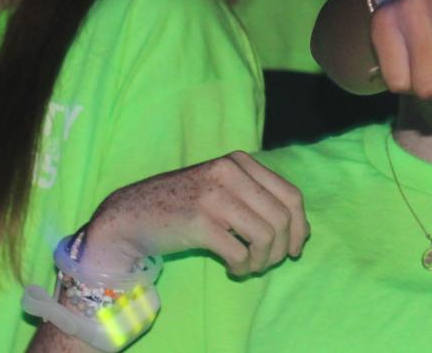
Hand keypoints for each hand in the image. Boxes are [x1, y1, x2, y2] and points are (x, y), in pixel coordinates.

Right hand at [83, 152, 307, 277]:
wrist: (131, 215)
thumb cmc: (182, 205)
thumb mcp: (222, 188)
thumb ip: (256, 198)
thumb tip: (300, 229)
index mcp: (240, 162)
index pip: (291, 195)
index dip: (300, 226)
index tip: (296, 248)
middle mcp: (230, 173)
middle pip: (282, 218)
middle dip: (282, 249)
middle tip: (267, 263)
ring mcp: (214, 196)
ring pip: (266, 237)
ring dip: (262, 261)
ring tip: (248, 267)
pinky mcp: (199, 223)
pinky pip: (241, 253)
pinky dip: (243, 268)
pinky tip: (233, 269)